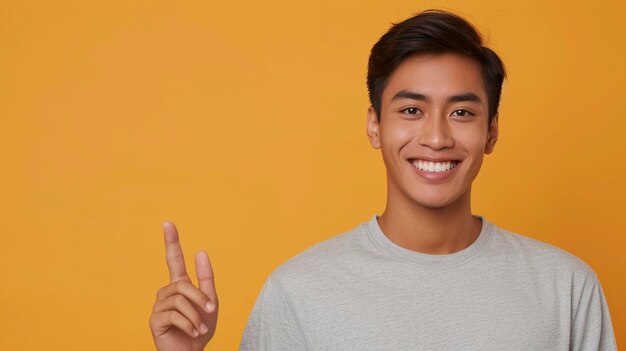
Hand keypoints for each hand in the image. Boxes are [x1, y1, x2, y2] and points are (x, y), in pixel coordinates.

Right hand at [149, 221, 218, 350]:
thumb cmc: (201, 327)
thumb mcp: (210, 302)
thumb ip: (206, 278)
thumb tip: (201, 251)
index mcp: (180, 285)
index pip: (174, 259)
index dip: (171, 241)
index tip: (168, 223)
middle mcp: (167, 292)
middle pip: (183, 285)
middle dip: (201, 299)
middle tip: (211, 312)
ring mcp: (159, 305)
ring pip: (180, 300)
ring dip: (196, 316)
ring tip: (200, 327)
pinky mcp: (154, 320)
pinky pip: (174, 314)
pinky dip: (189, 324)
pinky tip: (192, 333)